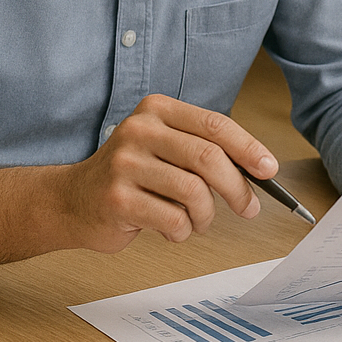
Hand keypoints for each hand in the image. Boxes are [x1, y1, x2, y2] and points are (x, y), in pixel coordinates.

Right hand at [58, 94, 276, 252]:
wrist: (73, 201)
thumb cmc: (132, 176)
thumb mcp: (166, 148)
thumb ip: (204, 150)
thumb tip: (259, 169)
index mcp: (157, 110)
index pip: (215, 125)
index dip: (248, 148)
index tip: (269, 169)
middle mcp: (139, 130)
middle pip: (208, 158)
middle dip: (237, 188)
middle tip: (248, 208)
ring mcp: (124, 164)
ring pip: (194, 192)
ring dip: (206, 216)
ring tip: (197, 221)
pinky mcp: (117, 199)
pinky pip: (173, 219)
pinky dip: (182, 231)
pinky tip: (170, 228)